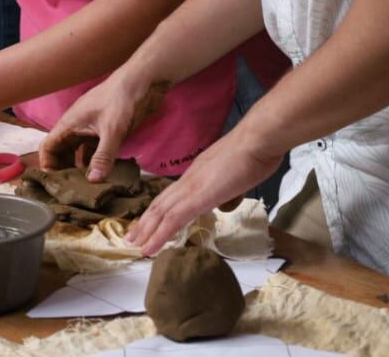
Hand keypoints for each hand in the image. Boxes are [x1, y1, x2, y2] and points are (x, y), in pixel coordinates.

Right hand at [40, 68, 169, 179]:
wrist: (142, 81)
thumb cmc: (122, 99)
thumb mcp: (112, 129)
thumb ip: (103, 155)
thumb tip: (94, 180)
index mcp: (70, 123)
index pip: (48, 147)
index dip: (47, 164)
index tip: (56, 183)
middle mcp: (77, 127)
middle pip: (61, 152)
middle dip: (63, 170)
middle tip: (72, 191)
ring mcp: (90, 129)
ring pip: (77, 153)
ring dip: (80, 168)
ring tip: (87, 187)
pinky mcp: (104, 132)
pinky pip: (93, 150)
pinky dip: (95, 162)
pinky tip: (104, 175)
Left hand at [123, 124, 284, 254]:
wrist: (257, 140)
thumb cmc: (255, 152)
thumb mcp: (236, 171)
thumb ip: (226, 182)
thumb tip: (224, 194)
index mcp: (197, 173)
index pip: (172, 195)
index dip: (158, 210)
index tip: (149, 222)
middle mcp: (189, 180)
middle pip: (160, 203)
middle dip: (145, 222)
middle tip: (131, 238)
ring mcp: (191, 188)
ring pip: (161, 212)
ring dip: (147, 231)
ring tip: (134, 245)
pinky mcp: (198, 197)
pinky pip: (173, 220)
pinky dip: (159, 235)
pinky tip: (150, 248)